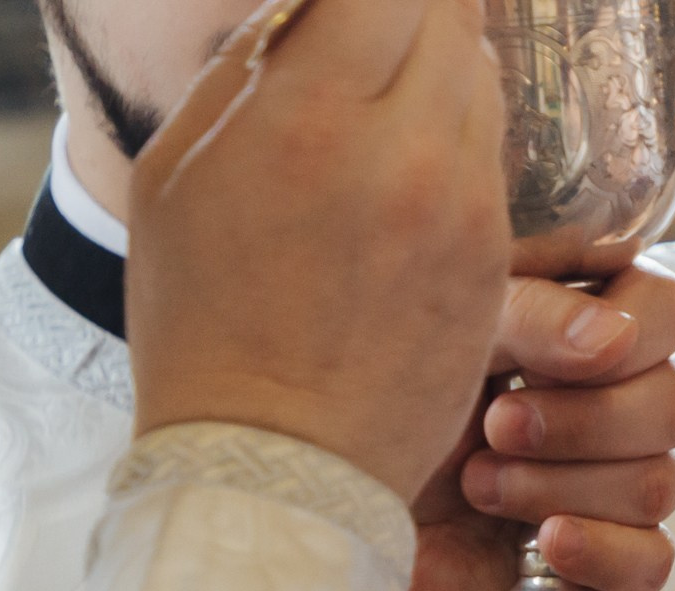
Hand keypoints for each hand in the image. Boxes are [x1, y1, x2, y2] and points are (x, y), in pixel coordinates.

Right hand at [129, 0, 508, 504]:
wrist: (276, 460)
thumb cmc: (204, 321)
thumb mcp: (179, 174)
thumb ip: (250, 71)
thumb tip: (305, 10)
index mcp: (311, 117)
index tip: (355, 3)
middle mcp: (406, 153)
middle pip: (450, 18)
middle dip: (409, 15)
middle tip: (372, 35)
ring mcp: (464, 211)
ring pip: (481, 87)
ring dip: (439, 74)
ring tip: (385, 107)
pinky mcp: (495, 262)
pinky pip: (489, 165)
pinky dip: (457, 149)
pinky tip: (410, 177)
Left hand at [407, 247, 674, 590]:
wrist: (320, 505)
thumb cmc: (373, 398)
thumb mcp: (448, 329)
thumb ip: (532, 312)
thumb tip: (610, 339)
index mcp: (583, 331)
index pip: (669, 311)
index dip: (635, 333)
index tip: (555, 356)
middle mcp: (610, 407)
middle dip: (584, 420)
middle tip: (496, 424)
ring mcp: (608, 489)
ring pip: (658, 484)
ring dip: (562, 484)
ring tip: (477, 483)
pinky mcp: (598, 565)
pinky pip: (653, 564)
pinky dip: (601, 552)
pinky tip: (542, 543)